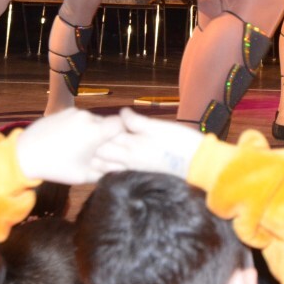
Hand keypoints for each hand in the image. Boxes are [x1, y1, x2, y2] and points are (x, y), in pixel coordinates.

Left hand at [15, 108, 125, 185]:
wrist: (24, 154)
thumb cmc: (56, 167)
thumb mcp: (84, 175)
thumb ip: (106, 170)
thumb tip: (122, 167)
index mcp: (94, 131)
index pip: (121, 124)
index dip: (122, 135)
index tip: (116, 146)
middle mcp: (87, 117)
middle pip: (107, 122)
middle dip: (106, 135)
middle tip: (98, 150)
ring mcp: (74, 112)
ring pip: (93, 119)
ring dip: (92, 130)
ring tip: (80, 146)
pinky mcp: (64, 111)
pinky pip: (80, 117)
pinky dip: (80, 127)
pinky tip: (69, 140)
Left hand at [89, 107, 203, 180]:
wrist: (195, 163)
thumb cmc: (179, 142)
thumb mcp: (158, 127)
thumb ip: (137, 121)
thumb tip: (121, 113)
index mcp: (131, 145)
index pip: (106, 136)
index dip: (98, 126)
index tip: (91, 119)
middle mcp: (128, 158)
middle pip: (102, 151)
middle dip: (93, 142)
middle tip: (87, 132)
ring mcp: (133, 166)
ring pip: (107, 162)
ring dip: (98, 154)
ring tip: (91, 146)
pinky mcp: (139, 170)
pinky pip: (116, 169)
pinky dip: (107, 164)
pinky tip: (105, 160)